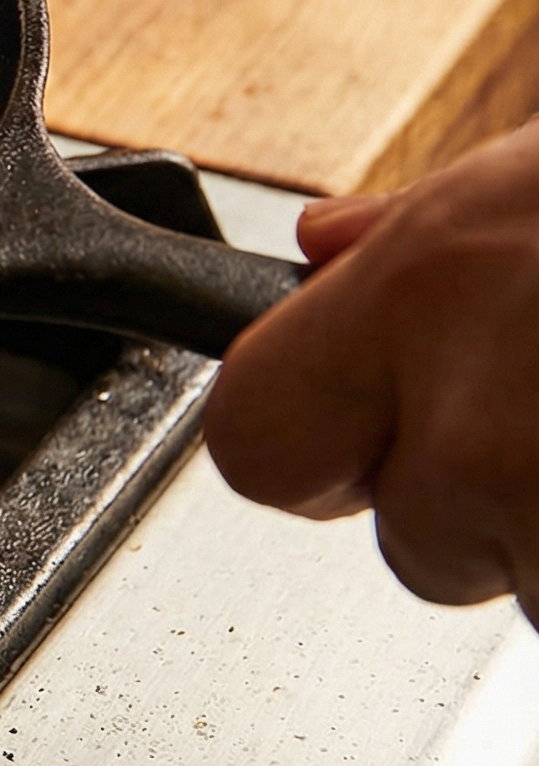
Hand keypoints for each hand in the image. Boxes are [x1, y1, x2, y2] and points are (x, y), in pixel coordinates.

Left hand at [204, 119, 538, 620]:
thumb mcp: (536, 179)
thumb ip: (419, 229)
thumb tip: (326, 242)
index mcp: (426, 286)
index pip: (253, 440)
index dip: (308, 453)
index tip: (362, 433)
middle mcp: (474, 413)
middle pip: (415, 547)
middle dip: (481, 509)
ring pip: (524, 586)